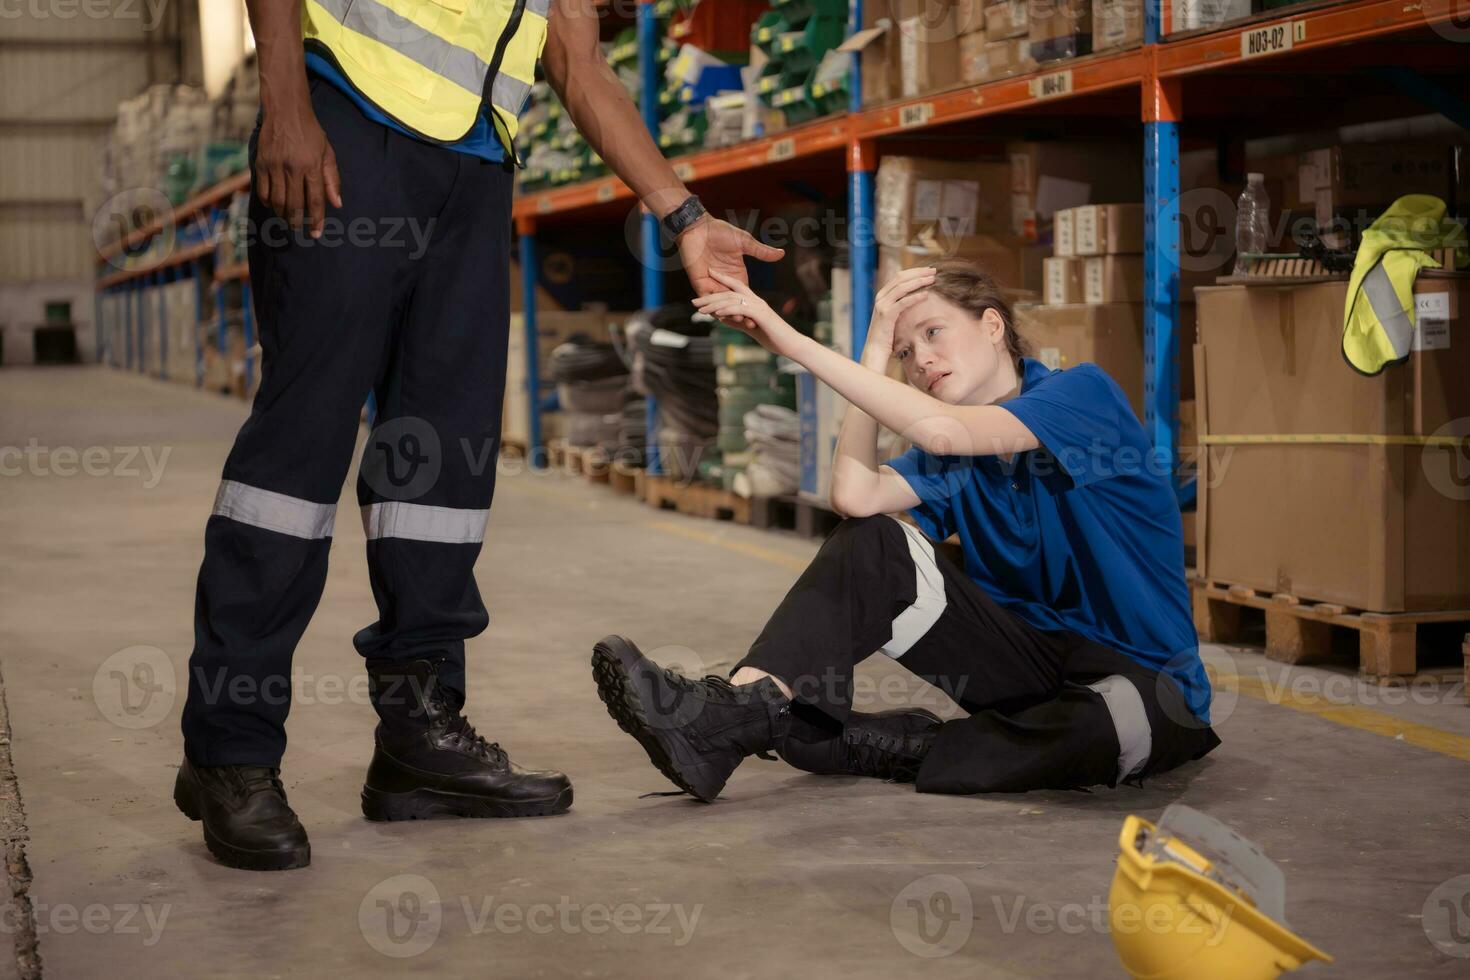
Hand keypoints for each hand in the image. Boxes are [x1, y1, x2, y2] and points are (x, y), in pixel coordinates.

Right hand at [254, 99, 341, 237]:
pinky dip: (267, 202)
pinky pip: (262, 190)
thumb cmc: (310, 132)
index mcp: (312, 166)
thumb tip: (336, 204)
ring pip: (277, 200)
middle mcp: (293, 168)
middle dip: (296, 221)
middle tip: (298, 229)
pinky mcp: (260, 162)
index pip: (315, 200)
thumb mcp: (327, 153)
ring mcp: (275, 166)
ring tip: (286, 219)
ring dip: (282, 214)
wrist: (285, 109)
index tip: (315, 233)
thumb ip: (332, 179)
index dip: (316, 220)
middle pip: (294, 205)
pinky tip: (273, 205)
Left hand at [677, 216, 784, 330]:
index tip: (762, 316)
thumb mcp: (744, 242)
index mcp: (737, 274)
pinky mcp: (700, 284)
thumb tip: (781, 254)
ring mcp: (712, 284)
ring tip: (740, 322)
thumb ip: (761, 251)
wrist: (697, 228)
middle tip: (752, 325)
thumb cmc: (720, 231)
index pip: (745, 295)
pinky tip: (722, 314)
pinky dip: (714, 307)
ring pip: (721, 304)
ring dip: (730, 314)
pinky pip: (708, 299)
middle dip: (743, 315)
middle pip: (734, 303)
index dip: (752, 305)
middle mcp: (725, 282)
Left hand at [690, 270, 794, 352]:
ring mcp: (758, 306)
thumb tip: (721, 318)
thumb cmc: (774, 338)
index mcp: (754, 301)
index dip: (721, 280)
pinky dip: (727, 310)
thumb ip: (737, 321)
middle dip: (709, 297)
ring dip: (714, 304)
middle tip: (694, 301)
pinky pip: (740, 309)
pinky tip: (716, 314)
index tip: (707, 278)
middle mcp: (756, 300)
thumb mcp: (750, 328)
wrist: (791, 345)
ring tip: (700, 309)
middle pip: (728, 293)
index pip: (734, 287)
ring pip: (732, 300)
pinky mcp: (760, 314)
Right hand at [862, 267, 936, 367]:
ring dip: (919, 281)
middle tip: (934, 270)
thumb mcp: (894, 315)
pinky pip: (903, 302)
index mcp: (882, 294)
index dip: (915, 271)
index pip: (899, 276)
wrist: (876, 349)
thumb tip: (917, 294)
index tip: (929, 270)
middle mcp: (880, 296)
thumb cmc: (888, 334)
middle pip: (901, 277)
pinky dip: (915, 297)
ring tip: (932, 279)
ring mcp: (882, 304)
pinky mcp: (886, 314)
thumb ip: (901, 303)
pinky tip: (926, 294)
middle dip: (919, 272)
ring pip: (902, 287)